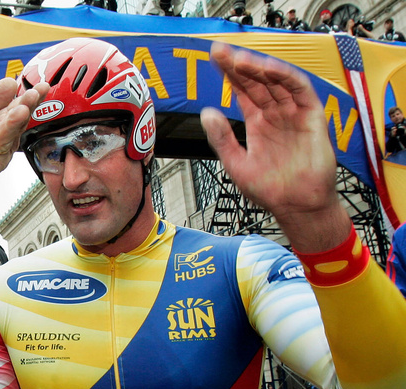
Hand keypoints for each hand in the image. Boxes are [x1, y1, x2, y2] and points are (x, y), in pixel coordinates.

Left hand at [0, 77, 48, 222]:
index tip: (42, 85)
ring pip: (5, 139)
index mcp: (6, 126)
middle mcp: (5, 141)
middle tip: (34, 95)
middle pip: (17, 123)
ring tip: (20, 111)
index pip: (20, 109)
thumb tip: (10, 81)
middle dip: (26, 108)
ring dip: (12, 125)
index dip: (32, 98)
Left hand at [200, 43, 351, 252]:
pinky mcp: (312, 117)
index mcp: (258, 124)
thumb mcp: (236, 163)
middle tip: (220, 51)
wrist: (296, 206)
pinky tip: (268, 70)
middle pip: (257, 82)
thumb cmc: (269, 190)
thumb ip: (222, 138)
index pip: (242, 92)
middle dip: (239, 66)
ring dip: (258, 68)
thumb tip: (207, 113)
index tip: (213, 59)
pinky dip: (286, 78)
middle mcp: (275, 115)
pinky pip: (300, 91)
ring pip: (276, 83)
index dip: (229, 75)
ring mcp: (294, 114)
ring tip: (238, 60)